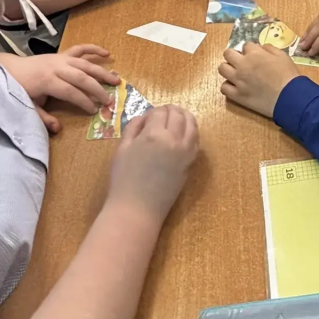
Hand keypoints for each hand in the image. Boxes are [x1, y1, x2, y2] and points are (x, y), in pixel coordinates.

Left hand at [0, 45, 118, 133]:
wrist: (10, 69)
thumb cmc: (19, 90)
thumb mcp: (27, 106)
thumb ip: (43, 117)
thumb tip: (58, 128)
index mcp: (47, 81)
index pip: (70, 92)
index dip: (83, 101)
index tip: (94, 111)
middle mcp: (57, 67)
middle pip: (82, 77)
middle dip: (97, 89)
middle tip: (109, 100)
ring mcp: (60, 58)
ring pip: (85, 64)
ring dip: (102, 72)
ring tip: (117, 80)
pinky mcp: (62, 54)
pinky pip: (80, 49)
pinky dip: (94, 49)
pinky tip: (107, 54)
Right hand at [107, 104, 199, 222]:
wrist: (138, 208)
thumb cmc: (124, 179)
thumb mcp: (122, 149)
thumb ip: (133, 128)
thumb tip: (145, 118)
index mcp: (155, 134)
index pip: (160, 112)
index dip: (153, 111)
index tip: (147, 118)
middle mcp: (174, 140)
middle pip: (178, 114)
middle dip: (170, 110)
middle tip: (162, 114)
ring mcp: (186, 152)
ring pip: (192, 124)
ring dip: (185, 116)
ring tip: (177, 117)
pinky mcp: (190, 163)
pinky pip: (196, 140)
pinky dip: (192, 131)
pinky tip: (185, 132)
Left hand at [219, 43, 298, 117]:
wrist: (289, 97)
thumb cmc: (288, 75)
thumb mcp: (282, 55)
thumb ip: (269, 49)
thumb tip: (259, 48)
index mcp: (254, 54)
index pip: (246, 45)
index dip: (251, 49)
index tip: (255, 55)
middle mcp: (242, 65)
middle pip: (228, 53)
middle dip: (234, 55)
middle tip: (242, 61)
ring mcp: (237, 80)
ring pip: (222, 69)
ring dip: (228, 68)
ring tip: (236, 73)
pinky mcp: (237, 95)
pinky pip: (224, 87)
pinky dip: (229, 86)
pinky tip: (236, 87)